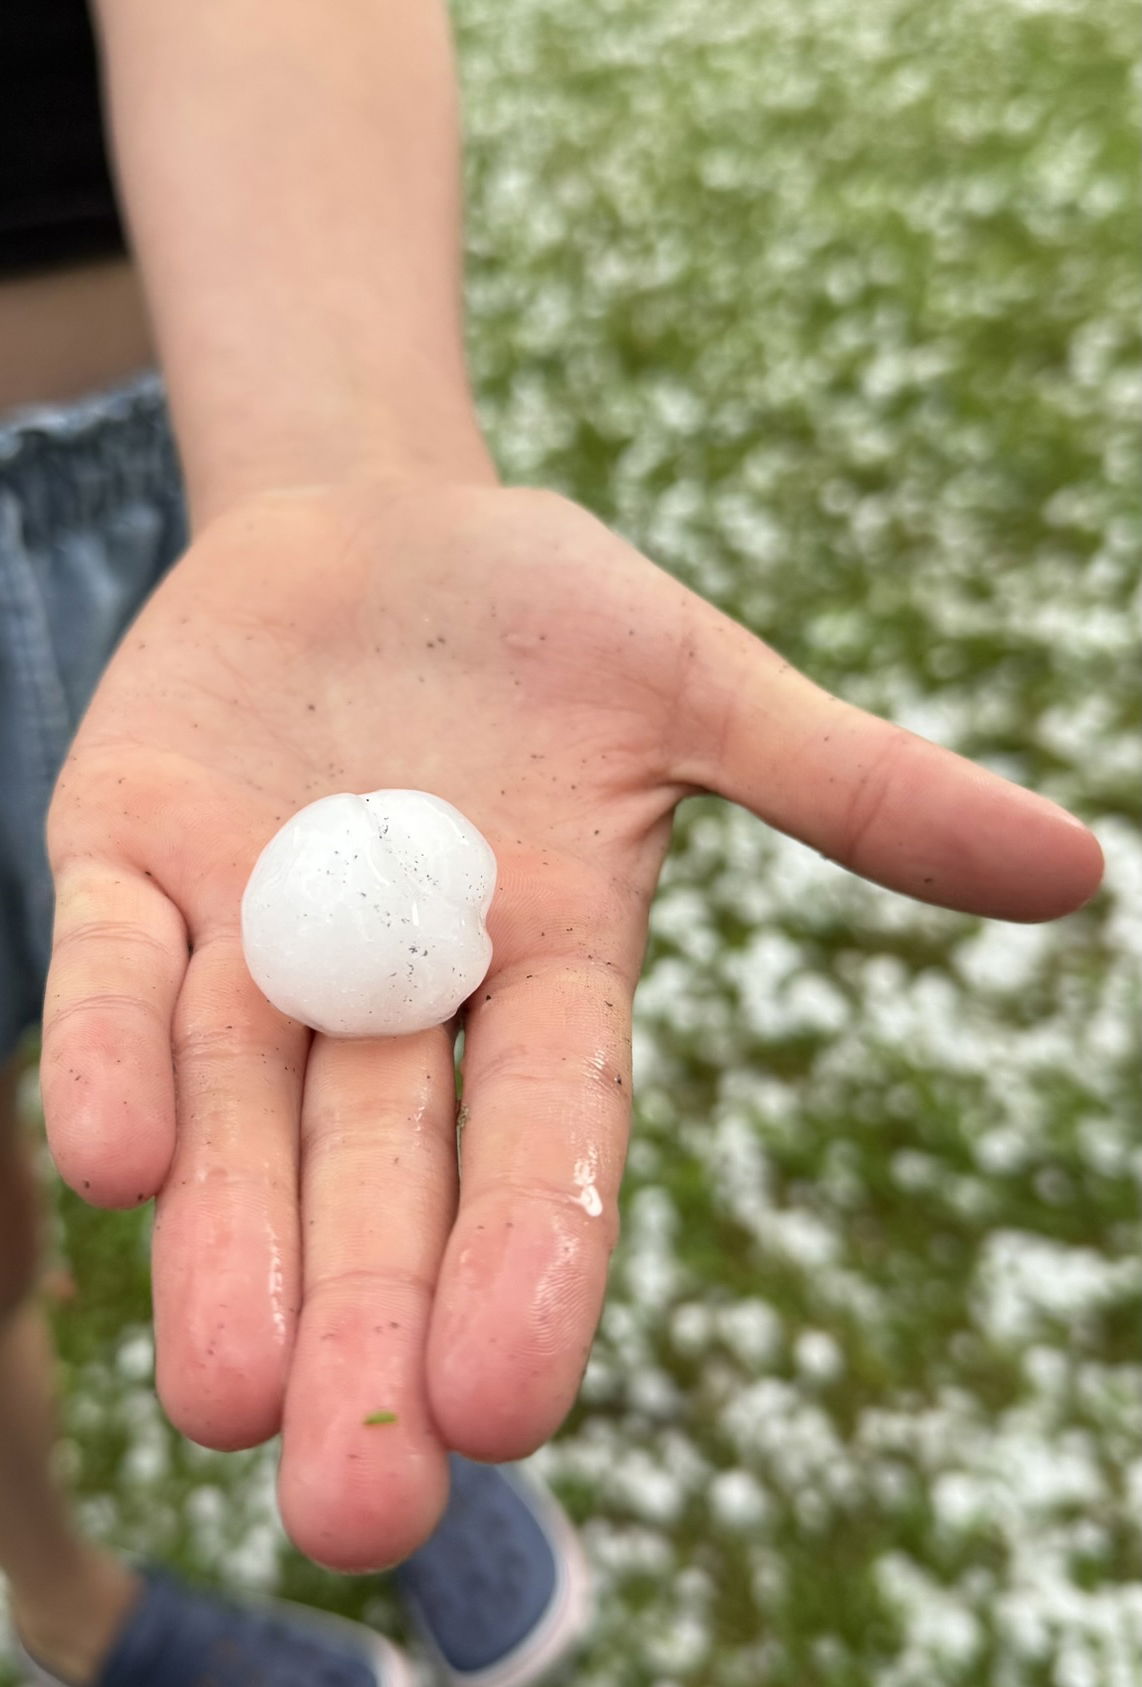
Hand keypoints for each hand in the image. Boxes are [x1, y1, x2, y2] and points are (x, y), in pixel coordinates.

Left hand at [41, 482, 1100, 1567]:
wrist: (367, 535)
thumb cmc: (551, 622)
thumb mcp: (708, 690)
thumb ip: (859, 790)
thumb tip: (1077, 870)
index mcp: (536, 963)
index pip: (544, 1131)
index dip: (532, 1256)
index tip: (512, 1404)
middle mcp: (385, 987)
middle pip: (377, 1171)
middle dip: (365, 1325)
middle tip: (361, 1509)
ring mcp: (243, 930)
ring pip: (231, 1108)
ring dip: (224, 1243)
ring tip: (225, 1398)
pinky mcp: (127, 855)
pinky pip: (107, 968)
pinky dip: (105, 1055)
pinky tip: (112, 1160)